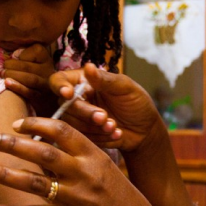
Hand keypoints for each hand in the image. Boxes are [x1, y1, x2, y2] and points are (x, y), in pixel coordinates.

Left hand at [0, 116, 163, 205]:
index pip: (62, 130)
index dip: (37, 124)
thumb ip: (80, 155)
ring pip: (32, 182)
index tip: (17, 123)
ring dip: (3, 174)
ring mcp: (75, 198)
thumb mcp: (106, 168)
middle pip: (42, 153)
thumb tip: (48, 142)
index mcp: (94, 155)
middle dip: (12, 144)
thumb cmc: (122, 197)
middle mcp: (83, 173)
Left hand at [3, 44, 57, 115]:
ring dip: (13, 75)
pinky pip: (29, 92)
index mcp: (47, 60)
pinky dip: (17, 87)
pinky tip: (7, 83)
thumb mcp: (34, 64)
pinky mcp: (42, 99)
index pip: (37, 50)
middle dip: (12, 65)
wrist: (46, 102)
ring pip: (30, 79)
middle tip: (3, 68)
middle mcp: (49, 72)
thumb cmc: (33, 77)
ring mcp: (46, 86)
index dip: (23, 53)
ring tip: (3, 75)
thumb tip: (13, 55)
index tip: (15, 57)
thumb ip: (25, 57)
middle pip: (30, 66)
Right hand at [49, 64, 166, 154]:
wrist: (146, 130)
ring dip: (93, 127)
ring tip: (114, 126)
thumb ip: (106, 80)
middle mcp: (78, 99)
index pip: (60, 80)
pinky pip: (82, 138)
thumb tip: (89, 67)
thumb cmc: (137, 103)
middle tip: (104, 117)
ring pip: (71, 124)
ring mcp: (79, 119)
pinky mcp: (84, 135)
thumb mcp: (126, 88)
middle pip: (65, 106)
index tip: (69, 94)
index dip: (60, 86)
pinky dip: (100, 138)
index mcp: (84, 81)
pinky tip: (117, 134)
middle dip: (85, 113)